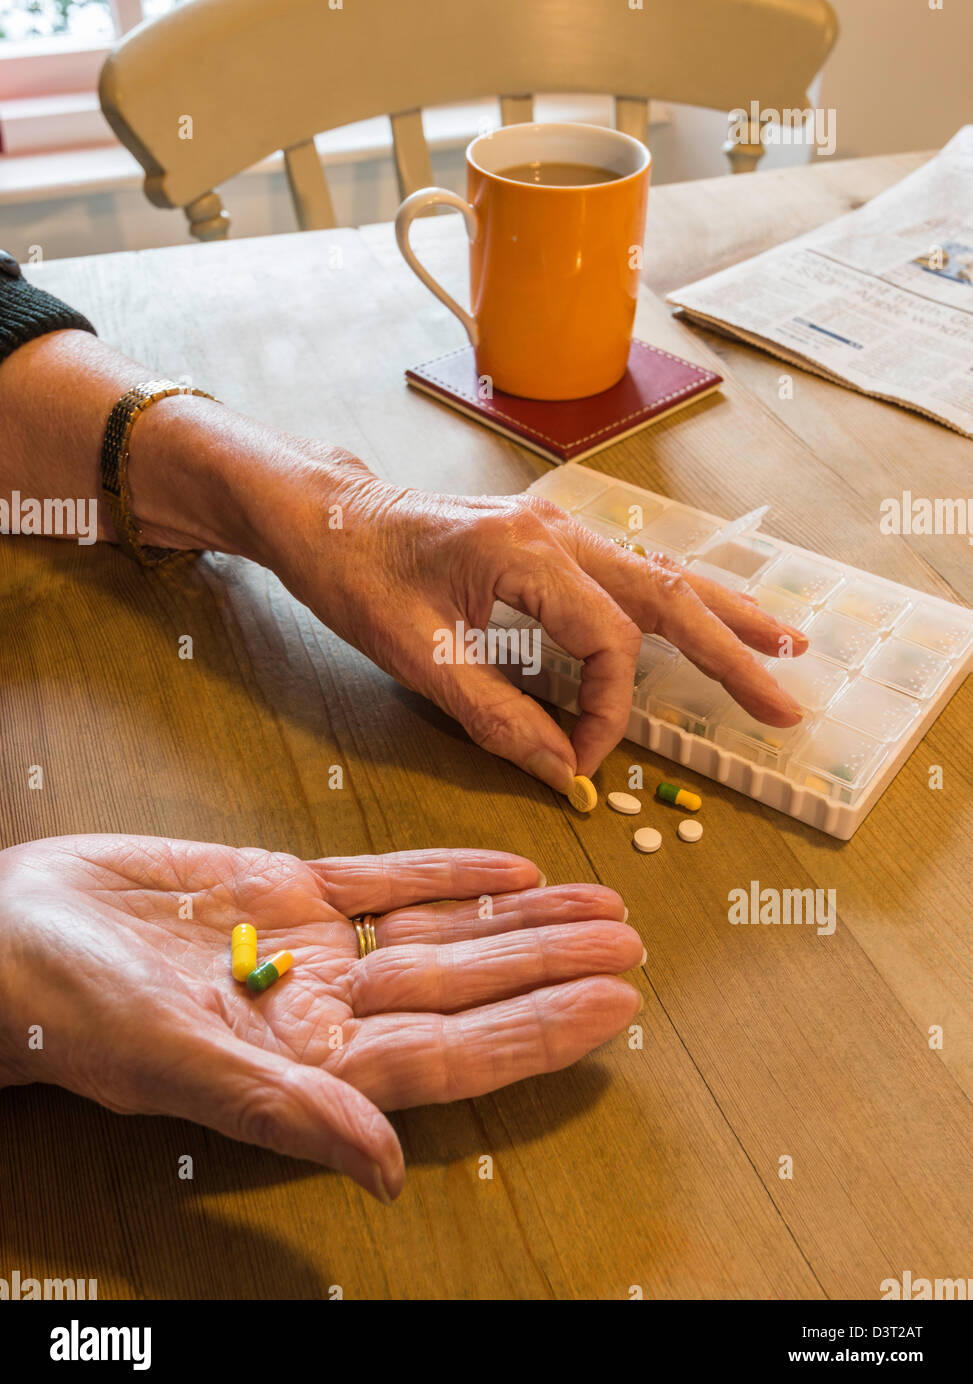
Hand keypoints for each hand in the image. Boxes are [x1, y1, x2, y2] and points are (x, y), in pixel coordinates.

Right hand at [0, 835, 641, 1201]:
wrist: (12, 936)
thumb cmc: (75, 1015)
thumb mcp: (179, 1065)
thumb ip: (288, 1112)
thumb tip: (388, 1170)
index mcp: (313, 1066)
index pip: (454, 1053)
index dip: (538, 1031)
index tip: (616, 1005)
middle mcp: (326, 1010)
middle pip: (466, 987)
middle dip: (549, 966)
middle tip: (634, 943)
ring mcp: (311, 945)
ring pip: (441, 931)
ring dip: (518, 920)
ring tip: (599, 903)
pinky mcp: (283, 887)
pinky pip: (386, 879)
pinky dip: (448, 874)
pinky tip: (510, 870)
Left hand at [245, 447, 807, 792]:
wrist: (323, 514)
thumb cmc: (355, 576)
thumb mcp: (419, 657)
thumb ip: (497, 718)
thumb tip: (564, 771)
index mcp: (528, 553)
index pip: (609, 643)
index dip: (607, 715)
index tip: (579, 762)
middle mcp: (559, 531)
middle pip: (669, 596)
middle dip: (731, 653)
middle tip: (785, 700)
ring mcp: (558, 528)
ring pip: (662, 573)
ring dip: (724, 613)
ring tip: (786, 641)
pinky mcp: (548, 540)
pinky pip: (631, 568)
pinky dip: (680, 595)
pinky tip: (709, 610)